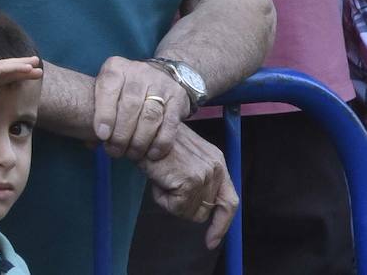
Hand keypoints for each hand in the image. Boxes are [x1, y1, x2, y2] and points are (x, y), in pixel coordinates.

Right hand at [0, 57, 43, 118]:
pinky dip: (15, 68)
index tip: (26, 75)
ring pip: (6, 66)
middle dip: (21, 67)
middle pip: (5, 69)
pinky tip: (26, 68)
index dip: (13, 75)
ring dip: (22, 65)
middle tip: (36, 65)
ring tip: (36, 64)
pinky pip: (1, 69)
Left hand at [92, 57, 189, 161]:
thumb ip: (98, 113)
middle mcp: (138, 72)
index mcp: (116, 67)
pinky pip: (169, 124)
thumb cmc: (126, 89)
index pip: (108, 89)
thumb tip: (90, 143)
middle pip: (130, 105)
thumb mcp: (109, 91)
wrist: (162, 75)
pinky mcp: (178, 99)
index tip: (102, 136)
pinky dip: (160, 142)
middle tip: (115, 151)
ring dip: (139, 141)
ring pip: (150, 116)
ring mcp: (160, 84)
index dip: (104, 114)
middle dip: (121, 133)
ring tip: (132, 154)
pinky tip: (151, 153)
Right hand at [138, 123, 237, 248]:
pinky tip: (157, 180)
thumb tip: (199, 209)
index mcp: (217, 162)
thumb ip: (197, 178)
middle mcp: (216, 168)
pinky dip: (162, 199)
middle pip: (205, 211)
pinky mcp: (190, 181)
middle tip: (167, 185)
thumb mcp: (184, 158)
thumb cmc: (155, 142)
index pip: (229, 202)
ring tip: (161, 178)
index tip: (210, 241)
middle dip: (184, 206)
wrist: (140, 128)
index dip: (221, 225)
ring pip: (190, 212)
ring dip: (171, 201)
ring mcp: (204, 174)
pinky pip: (177, 208)